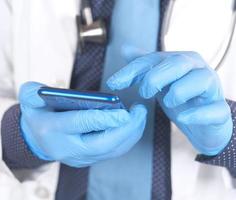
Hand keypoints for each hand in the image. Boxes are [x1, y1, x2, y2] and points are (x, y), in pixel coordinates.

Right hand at [19, 82, 146, 166]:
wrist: (37, 139)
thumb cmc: (37, 114)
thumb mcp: (29, 99)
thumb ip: (32, 92)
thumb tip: (44, 90)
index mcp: (52, 130)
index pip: (81, 124)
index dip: (104, 119)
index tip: (124, 112)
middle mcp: (67, 148)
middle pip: (101, 144)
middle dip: (125, 130)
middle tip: (139, 112)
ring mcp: (79, 157)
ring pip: (110, 150)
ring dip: (130, 134)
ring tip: (140, 116)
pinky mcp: (89, 159)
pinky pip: (112, 152)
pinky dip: (126, 139)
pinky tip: (134, 125)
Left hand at [107, 51, 232, 155]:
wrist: (204, 124)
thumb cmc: (181, 98)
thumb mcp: (160, 81)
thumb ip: (145, 66)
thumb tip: (125, 48)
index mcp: (182, 61)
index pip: (153, 59)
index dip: (131, 70)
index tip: (113, 83)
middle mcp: (199, 70)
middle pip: (177, 63)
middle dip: (155, 77)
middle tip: (143, 92)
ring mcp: (212, 90)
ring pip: (200, 80)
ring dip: (178, 91)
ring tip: (167, 102)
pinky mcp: (220, 111)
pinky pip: (213, 109)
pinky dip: (197, 113)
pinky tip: (183, 117)